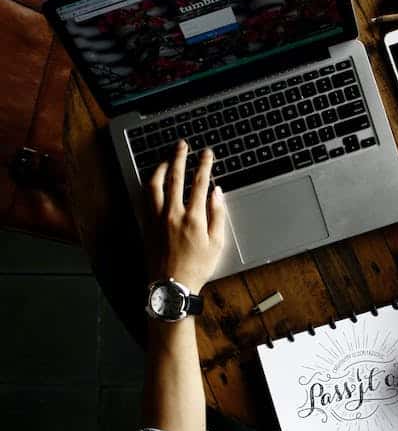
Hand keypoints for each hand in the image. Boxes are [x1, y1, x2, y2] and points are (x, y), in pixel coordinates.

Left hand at [144, 140, 225, 291]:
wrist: (172, 285)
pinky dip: (150, 184)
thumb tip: (217, 193)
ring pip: (155, 184)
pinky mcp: (146, 224)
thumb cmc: (196, 268)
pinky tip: (154, 181)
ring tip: (167, 159)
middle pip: (175, 177)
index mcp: (194, 218)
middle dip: (180, 157)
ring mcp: (157, 218)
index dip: (204, 164)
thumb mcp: (216, 243)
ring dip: (161, 168)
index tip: (207, 153)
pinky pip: (146, 198)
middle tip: (182, 145)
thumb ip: (218, 215)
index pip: (199, 183)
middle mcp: (173, 214)